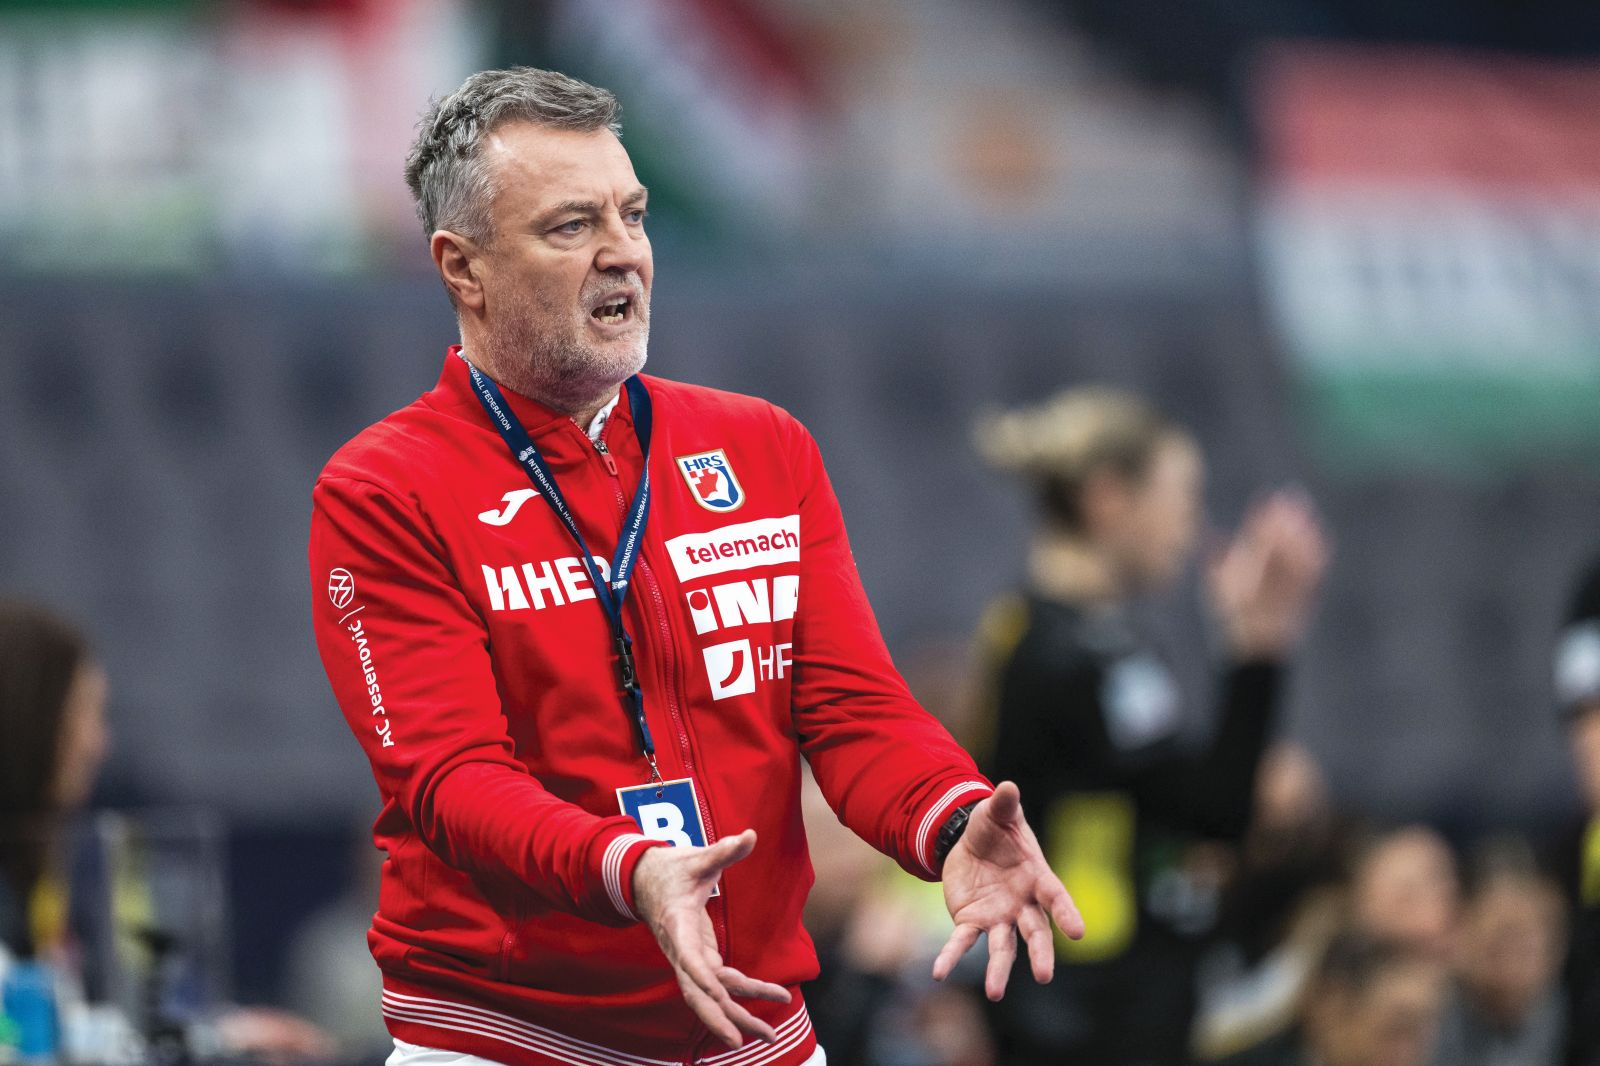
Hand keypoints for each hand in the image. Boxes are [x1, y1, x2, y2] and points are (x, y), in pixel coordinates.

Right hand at [632, 830, 791, 1048]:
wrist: (644, 878)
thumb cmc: (672, 868)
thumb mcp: (698, 857)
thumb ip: (724, 850)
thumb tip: (750, 835)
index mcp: (677, 925)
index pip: (688, 957)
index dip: (702, 976)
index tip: (719, 993)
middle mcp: (681, 950)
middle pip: (697, 992)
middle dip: (719, 1017)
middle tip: (741, 1042)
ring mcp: (689, 958)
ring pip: (710, 997)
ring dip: (736, 1017)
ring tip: (769, 1036)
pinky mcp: (698, 958)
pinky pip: (719, 984)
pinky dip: (740, 997)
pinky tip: (766, 1006)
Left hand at [932, 782, 1084, 1000]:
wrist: (970, 843)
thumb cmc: (995, 828)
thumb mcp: (996, 813)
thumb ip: (1004, 804)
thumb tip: (1007, 787)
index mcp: (1037, 877)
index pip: (1056, 897)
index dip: (1067, 913)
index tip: (1078, 932)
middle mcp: (1022, 904)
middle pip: (1036, 932)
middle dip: (1040, 953)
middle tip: (1043, 976)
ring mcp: (999, 917)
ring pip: (1003, 947)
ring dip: (998, 970)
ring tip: (994, 993)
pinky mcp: (972, 921)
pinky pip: (963, 942)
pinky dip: (951, 956)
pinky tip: (939, 972)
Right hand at [1208, 491, 1328, 658]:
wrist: (1257, 649)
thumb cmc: (1232, 616)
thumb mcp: (1217, 588)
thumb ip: (1216, 559)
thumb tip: (1213, 532)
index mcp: (1243, 583)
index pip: (1255, 545)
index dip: (1263, 520)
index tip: (1269, 499)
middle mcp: (1267, 588)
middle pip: (1280, 547)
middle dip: (1286, 519)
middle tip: (1291, 496)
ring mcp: (1287, 594)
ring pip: (1299, 557)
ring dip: (1303, 531)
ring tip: (1304, 510)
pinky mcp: (1304, 598)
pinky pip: (1312, 571)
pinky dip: (1315, 551)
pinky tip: (1318, 536)